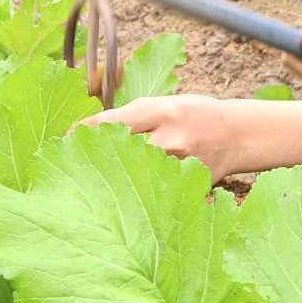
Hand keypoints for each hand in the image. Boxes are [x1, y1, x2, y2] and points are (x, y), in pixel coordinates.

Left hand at [80, 95, 301, 180]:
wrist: (238, 134)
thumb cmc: (196, 114)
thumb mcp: (166, 102)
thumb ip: (134, 115)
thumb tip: (93, 129)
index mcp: (160, 110)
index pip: (111, 122)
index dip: (83, 133)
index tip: (63, 142)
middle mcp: (169, 136)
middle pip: (118, 152)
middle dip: (94, 159)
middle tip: (69, 168)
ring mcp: (179, 164)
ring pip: (135, 176)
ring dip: (114, 181)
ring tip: (93, 186)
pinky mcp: (186, 184)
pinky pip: (155, 191)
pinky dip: (139, 194)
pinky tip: (126, 200)